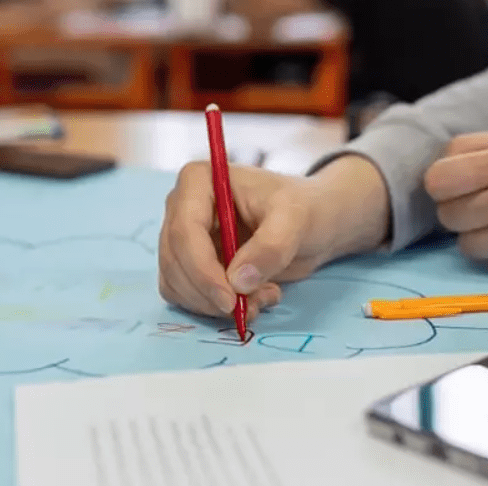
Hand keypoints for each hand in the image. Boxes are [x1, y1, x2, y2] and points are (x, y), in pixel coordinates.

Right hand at [159, 156, 388, 319]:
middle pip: (175, 261)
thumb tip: (237, 282)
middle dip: (210, 294)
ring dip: (215, 305)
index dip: (202, 271)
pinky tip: (253, 299)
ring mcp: (182, 237)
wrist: (312, 222)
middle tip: (253, 306)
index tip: (231, 300)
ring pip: (177, 284)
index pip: (184, 231)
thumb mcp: (295, 220)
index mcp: (199, 181)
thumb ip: (270, 247)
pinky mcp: (189, 264)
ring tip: (262, 297)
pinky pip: (187, 296)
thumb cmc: (303, 208)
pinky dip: (216, 308)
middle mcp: (181, 207)